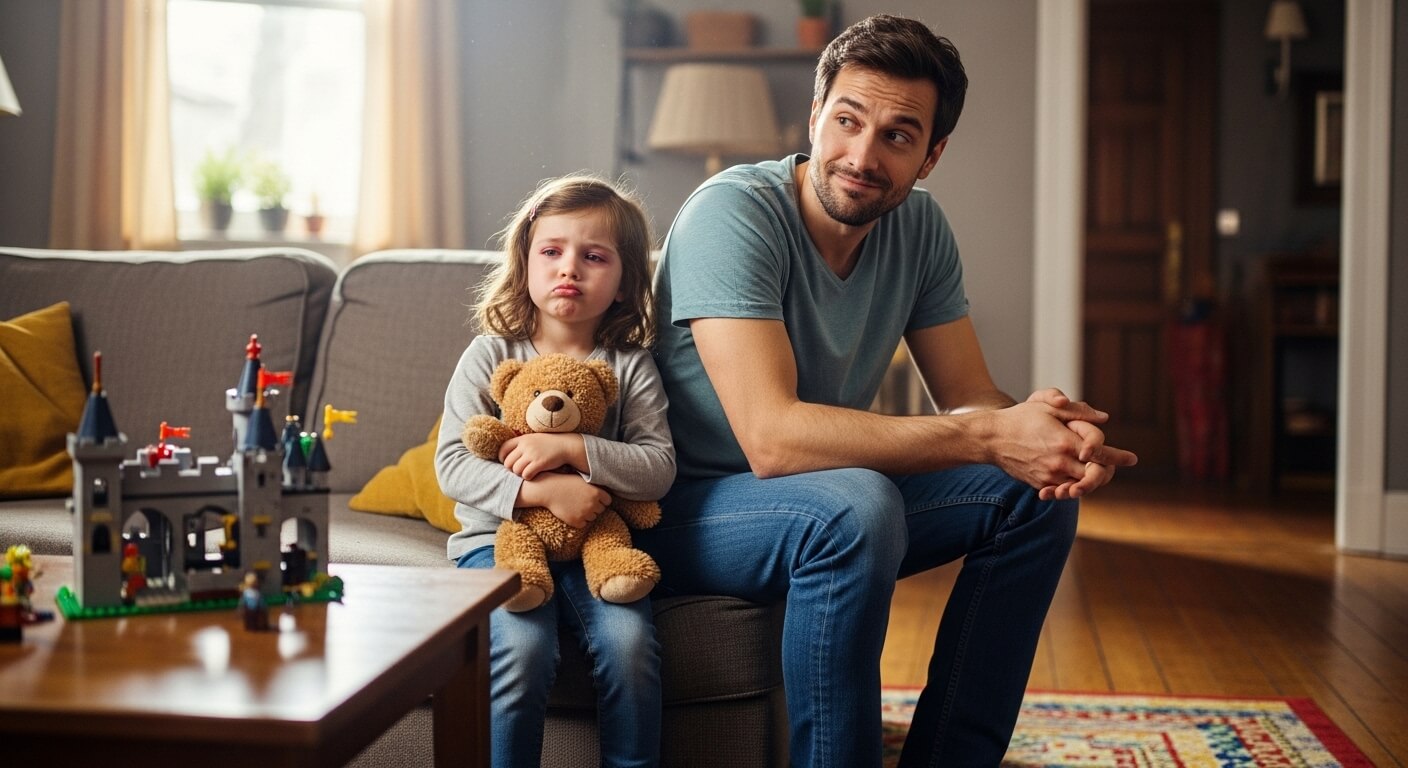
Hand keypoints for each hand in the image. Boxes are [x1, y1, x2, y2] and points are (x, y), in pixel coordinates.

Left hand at [500, 433, 584, 479]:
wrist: (566, 446)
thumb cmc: (549, 444)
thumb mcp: (534, 438)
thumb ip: (522, 444)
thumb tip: (508, 453)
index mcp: (523, 439)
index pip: (504, 448)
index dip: (502, 458)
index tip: (506, 463)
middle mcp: (526, 446)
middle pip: (508, 462)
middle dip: (511, 468)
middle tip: (518, 470)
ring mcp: (532, 454)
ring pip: (516, 470)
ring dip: (520, 474)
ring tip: (526, 473)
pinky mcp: (539, 463)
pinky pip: (526, 474)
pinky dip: (528, 477)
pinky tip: (533, 475)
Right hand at [526, 473, 610, 528]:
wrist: (549, 489)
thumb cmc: (566, 482)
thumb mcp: (583, 481)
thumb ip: (595, 488)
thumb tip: (606, 496)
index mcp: (596, 492)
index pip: (607, 501)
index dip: (601, 500)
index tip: (595, 499)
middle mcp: (593, 504)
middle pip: (600, 510)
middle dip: (594, 507)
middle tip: (582, 502)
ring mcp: (585, 513)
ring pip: (592, 517)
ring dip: (586, 514)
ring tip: (576, 506)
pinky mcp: (576, 521)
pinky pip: (583, 524)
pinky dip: (579, 520)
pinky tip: (571, 512)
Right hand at [987, 393, 1136, 495]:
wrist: (991, 438)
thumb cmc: (1020, 418)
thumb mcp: (1048, 406)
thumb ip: (1078, 411)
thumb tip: (1104, 418)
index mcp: (1065, 442)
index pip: (1101, 454)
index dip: (1119, 457)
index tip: (1132, 459)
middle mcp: (1060, 463)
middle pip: (1095, 475)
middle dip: (1106, 471)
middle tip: (1110, 465)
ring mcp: (1049, 476)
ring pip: (1081, 486)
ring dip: (1089, 480)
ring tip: (1091, 471)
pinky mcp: (1040, 484)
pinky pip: (1063, 490)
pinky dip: (1071, 486)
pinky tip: (1071, 480)